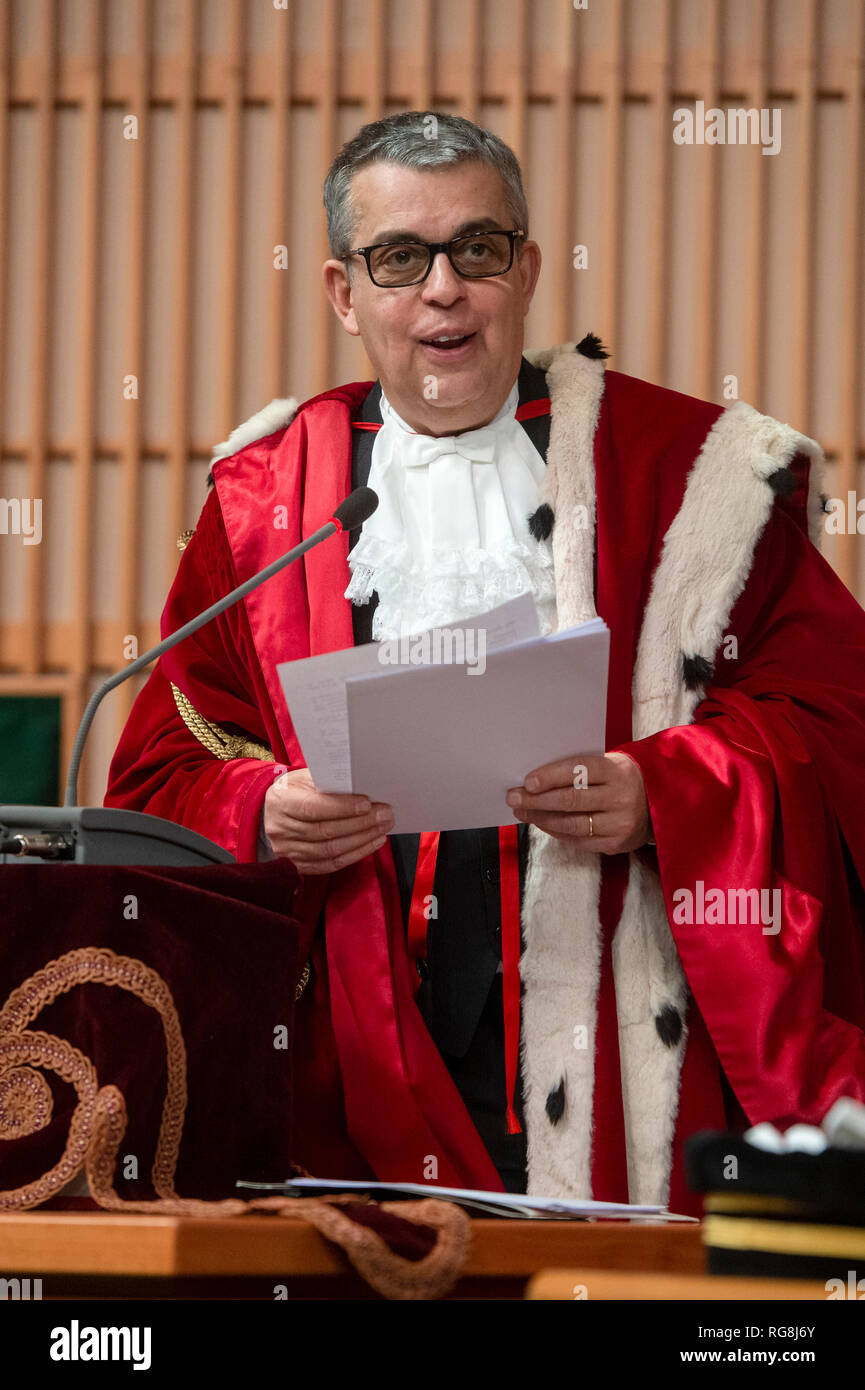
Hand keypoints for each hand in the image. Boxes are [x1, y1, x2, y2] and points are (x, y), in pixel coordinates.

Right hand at [263, 767, 393, 873]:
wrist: (272, 814)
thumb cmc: (295, 791)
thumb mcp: (304, 779)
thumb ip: (327, 782)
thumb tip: (360, 787)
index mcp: (280, 801)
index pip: (312, 807)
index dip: (341, 807)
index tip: (367, 803)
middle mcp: (280, 828)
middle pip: (325, 831)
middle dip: (360, 823)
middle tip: (385, 815)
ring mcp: (287, 850)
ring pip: (330, 850)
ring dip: (362, 840)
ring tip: (383, 828)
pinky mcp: (298, 865)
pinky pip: (331, 864)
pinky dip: (355, 854)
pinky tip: (371, 842)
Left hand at [505, 751, 650, 853]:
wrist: (659, 802)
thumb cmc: (622, 778)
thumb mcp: (610, 764)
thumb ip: (579, 770)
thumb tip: (536, 780)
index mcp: (617, 771)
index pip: (578, 771)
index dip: (550, 777)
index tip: (527, 782)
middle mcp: (621, 797)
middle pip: (571, 800)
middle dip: (537, 800)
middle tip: (514, 797)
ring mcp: (620, 823)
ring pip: (571, 824)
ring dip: (541, 818)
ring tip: (523, 812)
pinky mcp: (617, 844)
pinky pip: (579, 840)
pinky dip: (557, 832)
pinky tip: (543, 823)